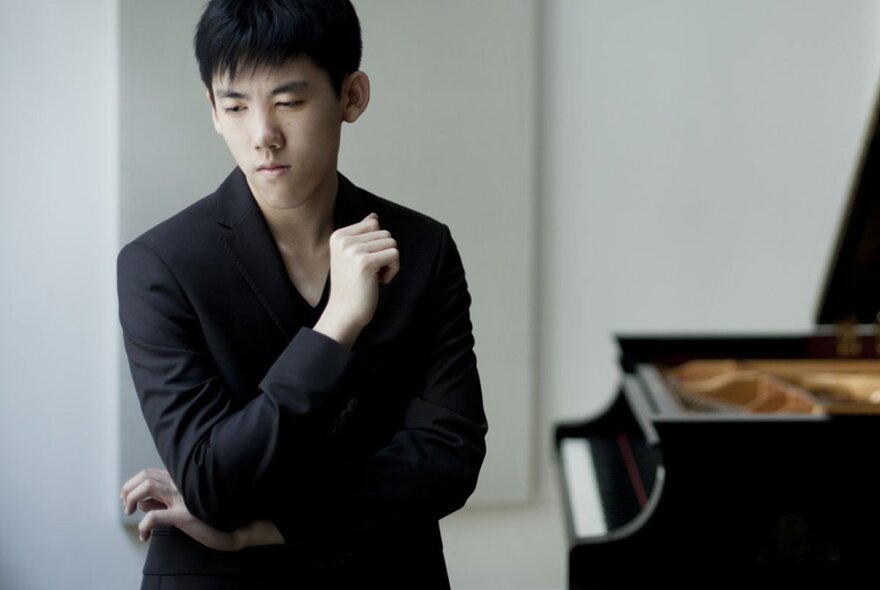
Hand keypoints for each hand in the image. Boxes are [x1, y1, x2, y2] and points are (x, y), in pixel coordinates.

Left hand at [120, 468, 282, 550]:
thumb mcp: (184, 505)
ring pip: (147, 487)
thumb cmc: (211, 516)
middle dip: (128, 489)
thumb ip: (163, 502)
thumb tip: (143, 503)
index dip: (133, 483)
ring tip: (131, 513)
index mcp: (182, 479)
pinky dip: (143, 526)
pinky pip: (154, 516)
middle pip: (145, 475)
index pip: (150, 472)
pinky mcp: (184, 515)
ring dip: (132, 499)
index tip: (128, 498)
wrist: (234, 527)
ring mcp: (183, 497)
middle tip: (127, 506)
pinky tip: (145, 535)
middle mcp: (181, 483)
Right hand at [314, 213, 399, 346]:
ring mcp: (353, 250)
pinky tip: (379, 281)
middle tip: (371, 272)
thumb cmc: (351, 287)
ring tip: (375, 276)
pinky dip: (393, 270)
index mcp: (339, 235)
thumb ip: (362, 235)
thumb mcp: (351, 256)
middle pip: (385, 233)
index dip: (376, 244)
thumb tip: (374, 215)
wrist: (344, 313)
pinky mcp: (365, 263)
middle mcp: (344, 240)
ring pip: (392, 243)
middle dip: (385, 253)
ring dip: (390, 262)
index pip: (373, 223)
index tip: (365, 262)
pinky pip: (395, 255)